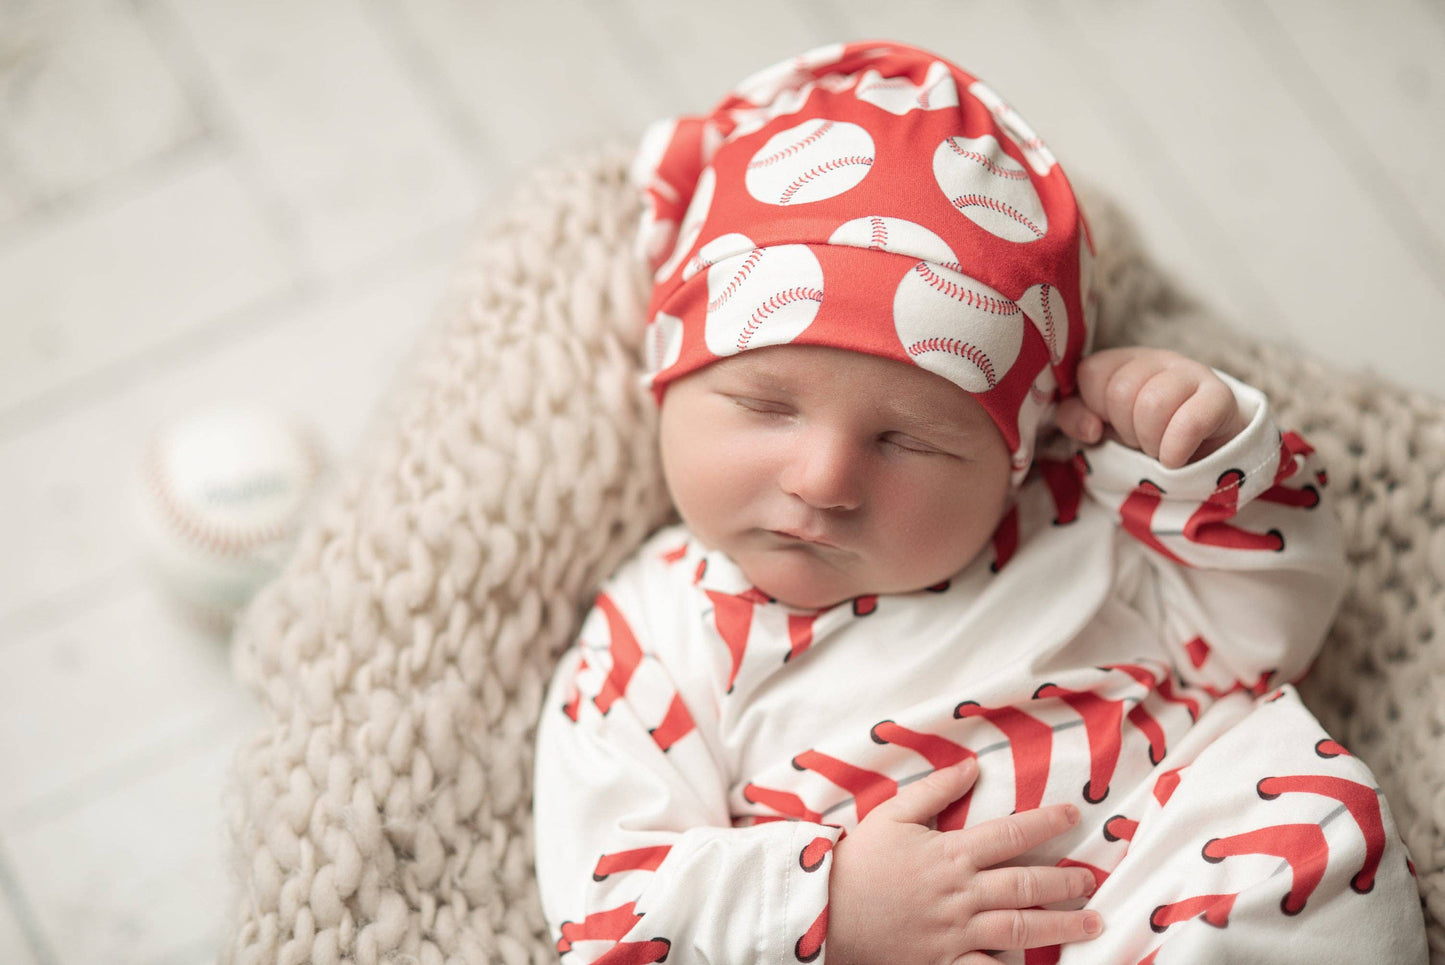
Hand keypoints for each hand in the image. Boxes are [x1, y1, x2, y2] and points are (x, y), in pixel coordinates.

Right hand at [825, 759, 1101, 964]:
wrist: (825, 912)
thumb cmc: (859, 861)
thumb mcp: (892, 814)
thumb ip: (935, 789)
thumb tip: (972, 766)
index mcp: (951, 853)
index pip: (1012, 833)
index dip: (1047, 822)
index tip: (1074, 815)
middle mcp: (961, 893)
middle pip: (1026, 885)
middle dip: (1065, 882)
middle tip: (1091, 880)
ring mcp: (955, 932)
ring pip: (1020, 928)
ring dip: (1060, 926)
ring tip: (1091, 924)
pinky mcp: (944, 963)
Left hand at [1055, 347, 1247, 468]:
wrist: (1204, 452)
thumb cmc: (1143, 434)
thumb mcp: (1101, 426)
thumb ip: (1074, 418)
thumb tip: (1091, 428)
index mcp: (1123, 361)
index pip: (1092, 373)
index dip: (1096, 408)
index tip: (1112, 423)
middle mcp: (1157, 359)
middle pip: (1121, 392)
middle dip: (1125, 428)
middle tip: (1140, 438)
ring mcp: (1191, 373)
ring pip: (1153, 404)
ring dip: (1150, 440)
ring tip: (1157, 447)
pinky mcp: (1219, 397)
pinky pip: (1190, 422)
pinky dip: (1174, 449)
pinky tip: (1173, 459)